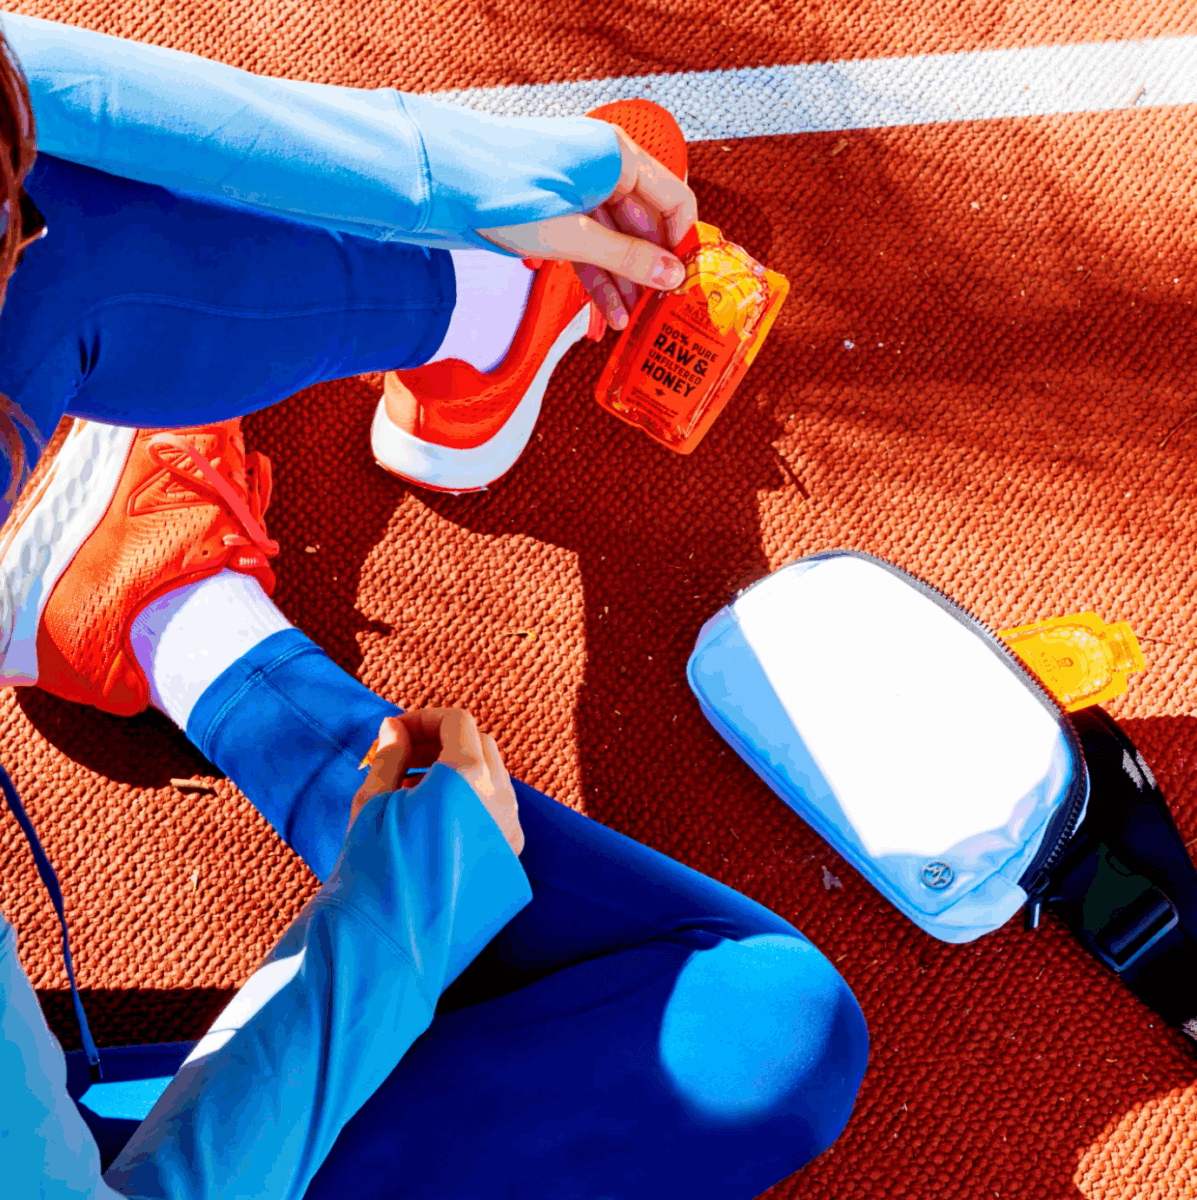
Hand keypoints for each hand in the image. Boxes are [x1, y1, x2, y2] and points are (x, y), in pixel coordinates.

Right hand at [350, 710, 523, 854]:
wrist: (387, 945)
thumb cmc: (373, 867)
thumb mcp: (373, 801)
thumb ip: (390, 755)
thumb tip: (395, 727)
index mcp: (468, 777)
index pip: (458, 722)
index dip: (423, 718)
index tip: (392, 731)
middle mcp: (501, 800)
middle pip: (480, 743)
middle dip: (441, 740)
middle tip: (399, 754)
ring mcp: (511, 831)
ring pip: (492, 776)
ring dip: (456, 768)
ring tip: (410, 788)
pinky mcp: (509, 859)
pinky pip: (496, 810)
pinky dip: (470, 799)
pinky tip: (432, 818)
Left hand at [478, 123, 697, 330]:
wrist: (443, 179)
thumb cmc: (504, 192)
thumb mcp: (574, 236)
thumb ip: (627, 257)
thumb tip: (673, 275)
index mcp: (617, 157)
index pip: (674, 199)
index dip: (682, 243)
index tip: (685, 282)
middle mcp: (603, 168)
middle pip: (644, 224)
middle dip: (649, 271)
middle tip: (658, 312)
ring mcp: (578, 189)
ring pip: (614, 240)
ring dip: (622, 281)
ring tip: (629, 323)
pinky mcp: (556, 209)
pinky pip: (588, 243)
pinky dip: (596, 274)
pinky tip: (606, 312)